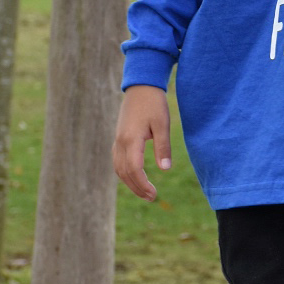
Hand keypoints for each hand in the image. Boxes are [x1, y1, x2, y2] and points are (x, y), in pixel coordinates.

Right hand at [113, 84, 171, 201]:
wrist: (141, 86)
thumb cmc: (154, 103)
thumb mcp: (162, 124)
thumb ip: (163, 146)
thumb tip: (165, 169)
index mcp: (131, 140)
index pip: (134, 170)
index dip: (142, 184)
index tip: (154, 194)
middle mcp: (120, 142)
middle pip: (124, 173)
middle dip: (137, 188)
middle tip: (151, 197)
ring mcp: (117, 140)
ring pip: (118, 168)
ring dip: (130, 182)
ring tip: (144, 192)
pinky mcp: (119, 138)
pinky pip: (118, 161)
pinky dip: (125, 173)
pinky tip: (135, 177)